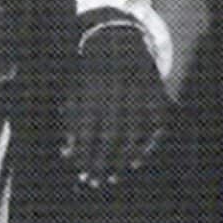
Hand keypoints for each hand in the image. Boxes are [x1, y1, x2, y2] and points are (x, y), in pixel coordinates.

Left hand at [62, 24, 168, 187]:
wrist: (117, 39)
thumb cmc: (89, 72)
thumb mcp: (74, 89)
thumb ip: (70, 120)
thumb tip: (66, 152)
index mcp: (91, 88)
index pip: (88, 129)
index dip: (85, 154)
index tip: (81, 174)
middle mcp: (116, 91)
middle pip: (108, 135)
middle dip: (100, 161)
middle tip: (94, 183)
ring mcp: (138, 93)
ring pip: (131, 133)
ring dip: (120, 159)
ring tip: (111, 177)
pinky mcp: (156, 94)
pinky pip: (153, 126)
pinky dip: (145, 145)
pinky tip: (134, 162)